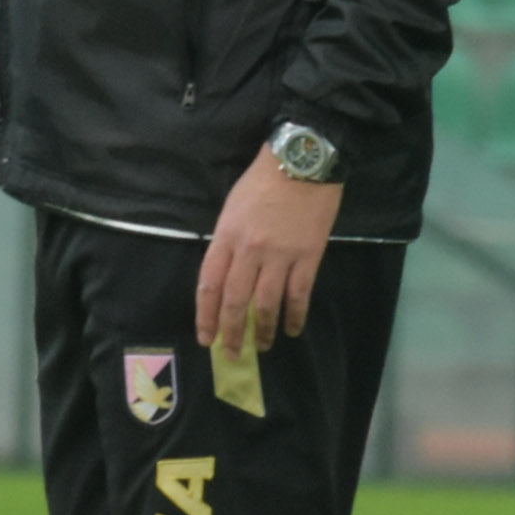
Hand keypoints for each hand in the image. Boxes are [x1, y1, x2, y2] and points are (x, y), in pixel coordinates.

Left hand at [196, 145, 342, 355]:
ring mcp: (281, 255)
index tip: (206, 337)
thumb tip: (225, 275)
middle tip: (230, 353)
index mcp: (226, 236)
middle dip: (231, 332)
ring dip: (262, 330)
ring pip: (266, 304)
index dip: (205, 316)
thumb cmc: (262, 180)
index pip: (209, 285)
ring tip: (261, 346)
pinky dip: (294, 316)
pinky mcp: (309, 257)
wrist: (303, 161)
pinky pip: (299, 295)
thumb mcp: (231, 208)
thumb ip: (226, 242)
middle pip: (235, 301)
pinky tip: (291, 329)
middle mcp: (250, 250)